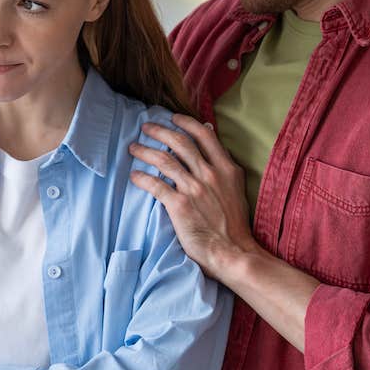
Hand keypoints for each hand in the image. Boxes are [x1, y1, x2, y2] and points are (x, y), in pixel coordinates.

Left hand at [128, 114, 257, 279]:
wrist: (233, 251)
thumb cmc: (234, 224)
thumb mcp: (235, 187)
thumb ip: (223, 164)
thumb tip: (210, 135)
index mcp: (226, 168)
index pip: (203, 135)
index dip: (185, 123)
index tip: (172, 118)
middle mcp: (210, 174)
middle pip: (179, 143)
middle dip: (159, 131)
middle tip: (146, 127)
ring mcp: (194, 189)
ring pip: (164, 160)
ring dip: (145, 151)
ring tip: (133, 148)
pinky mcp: (179, 205)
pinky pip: (155, 185)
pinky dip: (142, 178)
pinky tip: (134, 176)